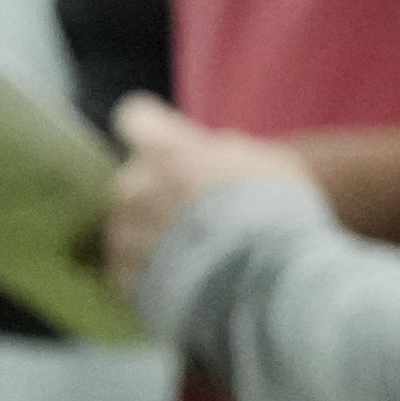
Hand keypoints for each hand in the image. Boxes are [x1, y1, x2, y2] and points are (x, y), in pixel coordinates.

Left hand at [108, 94, 313, 297]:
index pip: (135, 117)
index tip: (172, 146)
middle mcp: (134, 187)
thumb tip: (209, 153)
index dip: (153, 131)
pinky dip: (150, 275)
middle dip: (157, 191)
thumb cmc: (274, 211)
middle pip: (133, 178)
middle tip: (197, 214)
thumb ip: (224, 152)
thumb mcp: (266, 162)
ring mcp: (124, 236)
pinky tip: (185, 284)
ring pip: (128, 225)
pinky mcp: (124, 279)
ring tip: (194, 257)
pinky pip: (130, 270)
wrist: (260, 281)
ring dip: (152, 235)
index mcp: (166, 150)